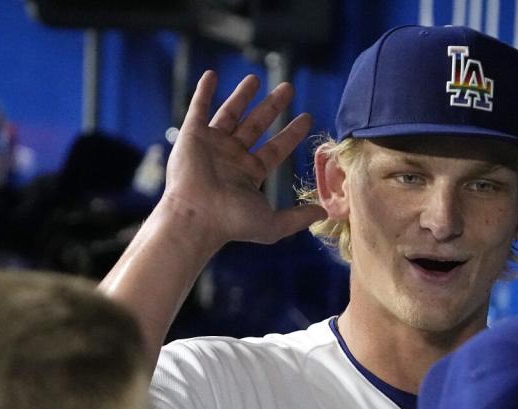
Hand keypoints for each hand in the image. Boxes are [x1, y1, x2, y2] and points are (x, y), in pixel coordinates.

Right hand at [162, 70, 325, 251]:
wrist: (197, 217)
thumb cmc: (232, 223)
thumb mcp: (273, 224)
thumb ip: (298, 218)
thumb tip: (325, 214)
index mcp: (250, 174)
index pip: (276, 148)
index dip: (292, 133)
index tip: (307, 118)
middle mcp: (232, 157)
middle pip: (256, 125)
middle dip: (272, 106)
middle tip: (288, 88)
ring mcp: (212, 145)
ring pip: (230, 113)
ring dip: (242, 95)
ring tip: (255, 78)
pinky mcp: (192, 136)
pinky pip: (198, 108)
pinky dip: (203, 92)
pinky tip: (211, 75)